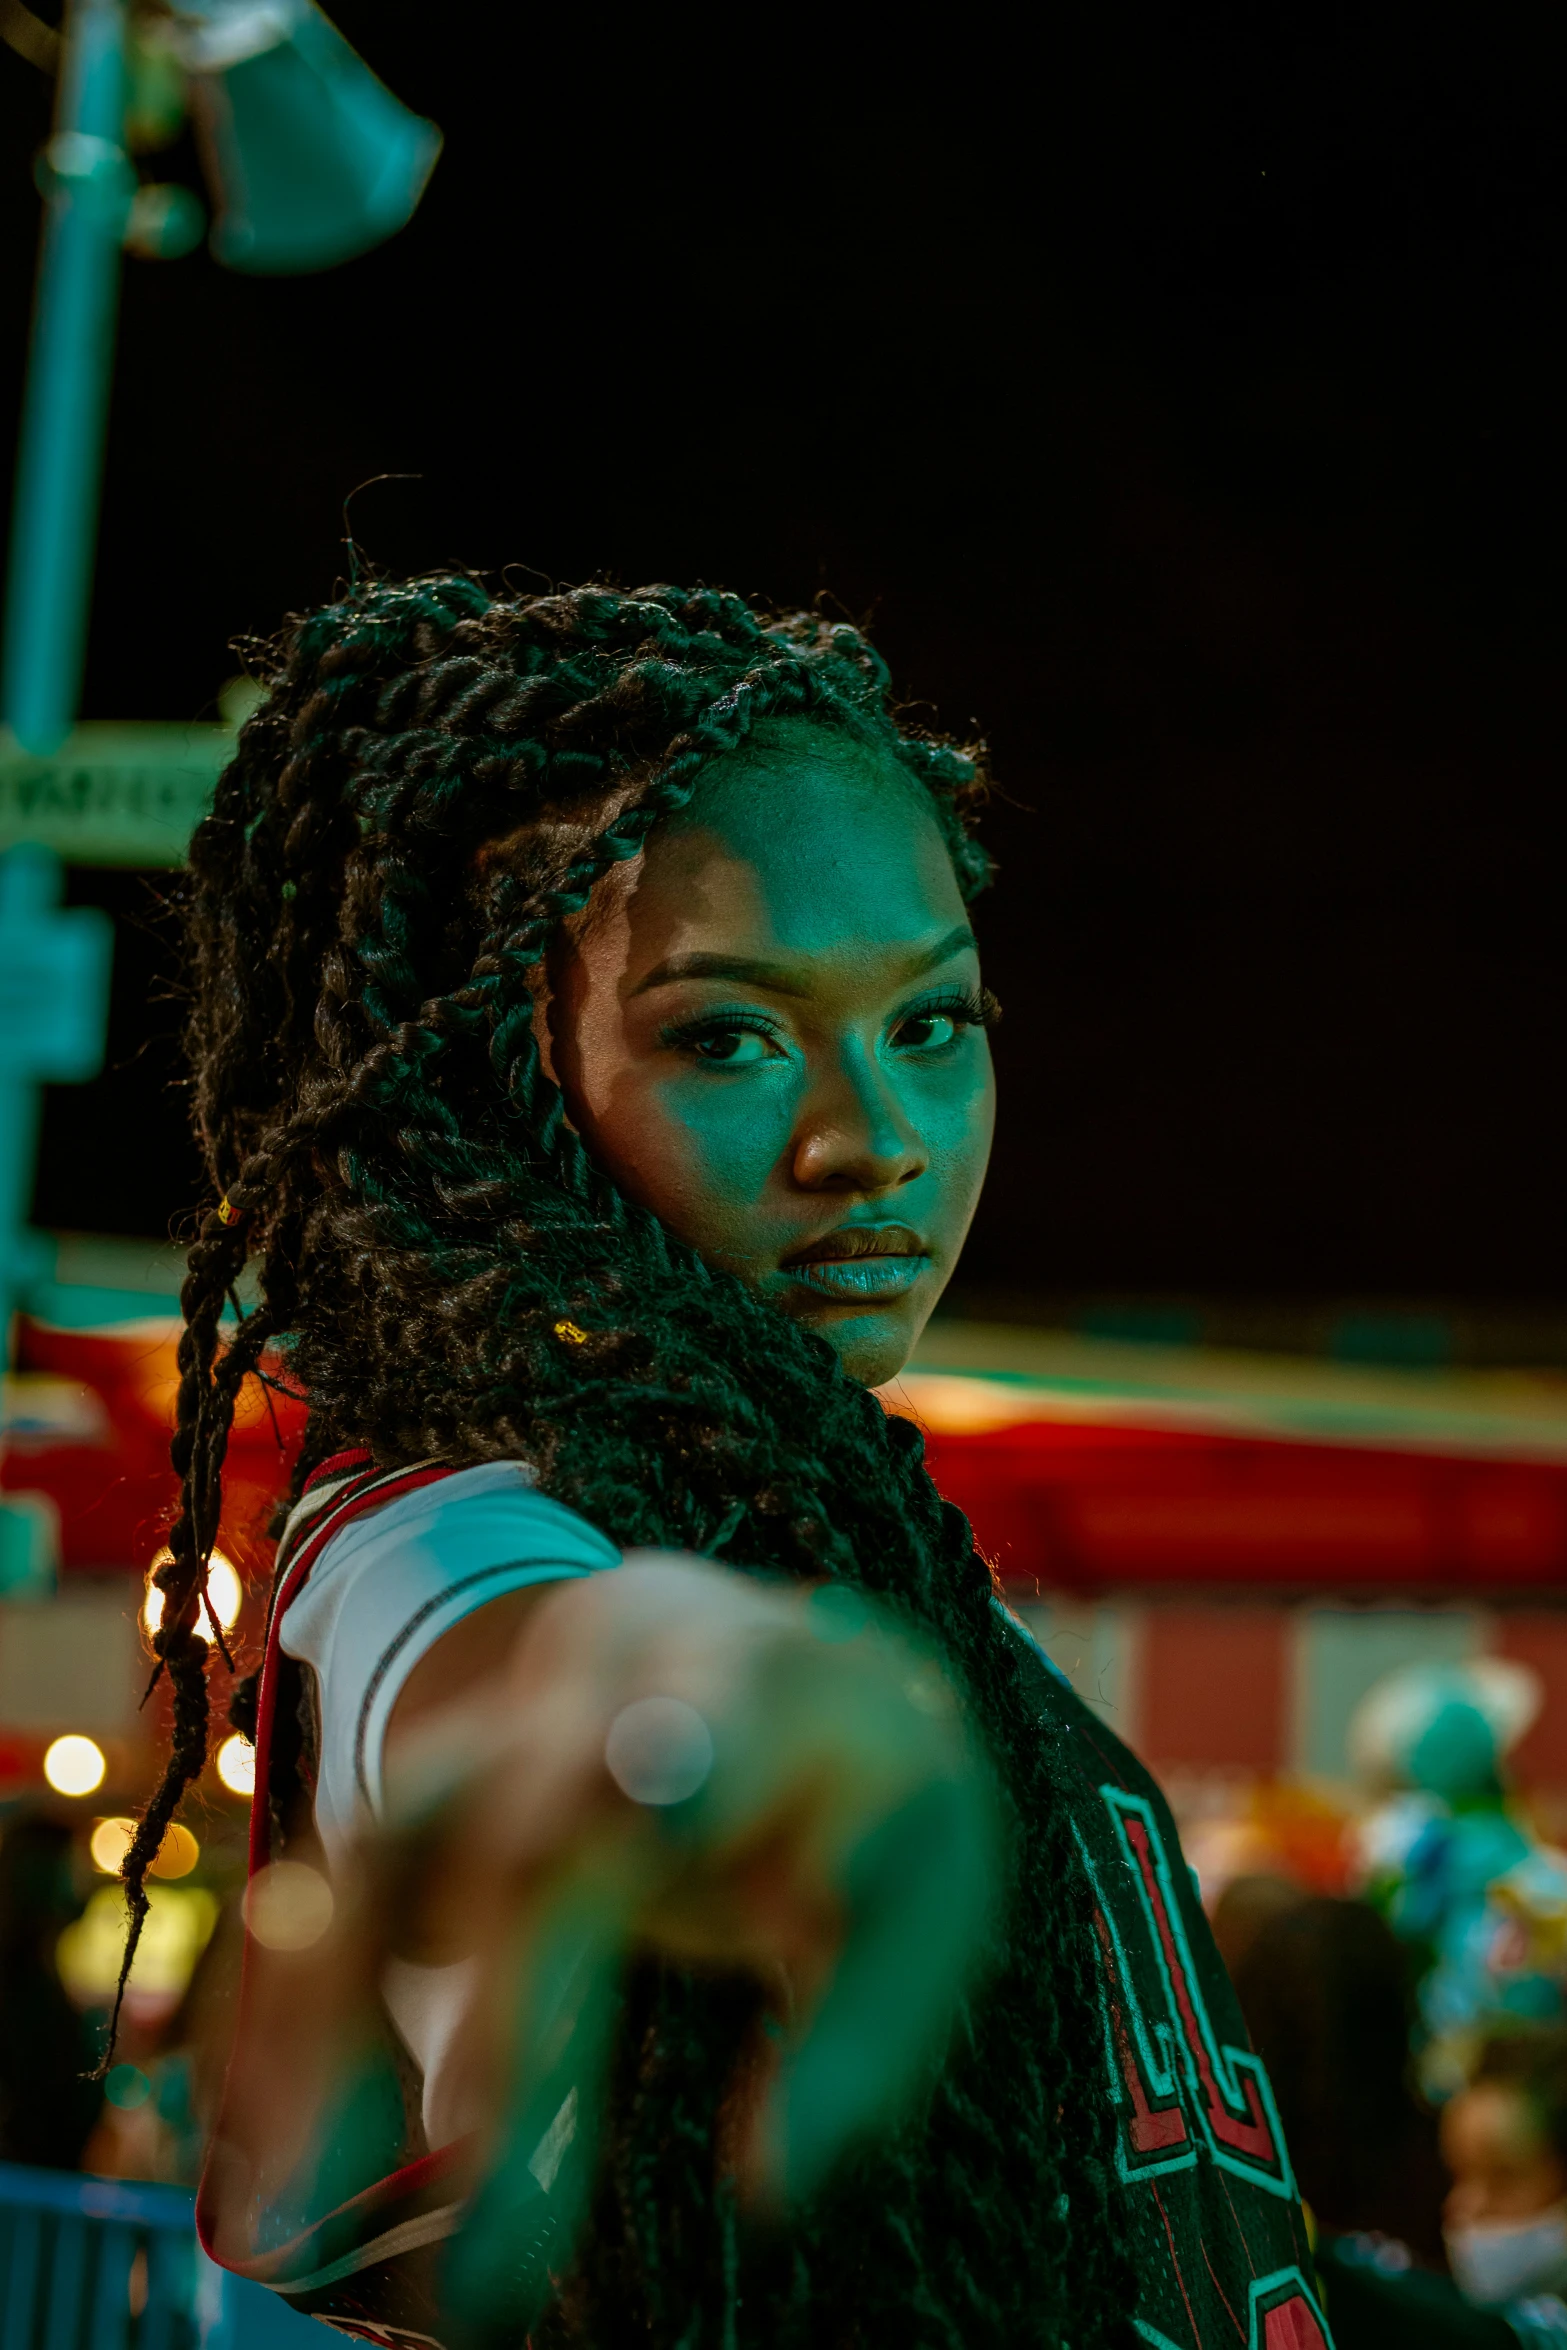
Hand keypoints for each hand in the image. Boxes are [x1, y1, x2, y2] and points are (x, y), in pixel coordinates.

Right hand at [211, 1558, 998, 2336]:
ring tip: (301, 2215)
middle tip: (498, 2274)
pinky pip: (335, 1891)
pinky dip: (299, 2018)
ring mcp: (501, 1727)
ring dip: (334, 2027)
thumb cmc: (867, 1796)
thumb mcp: (929, 1886)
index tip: (657, 1821)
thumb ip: (867, 2029)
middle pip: (533, 1839)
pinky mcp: (429, 1788)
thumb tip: (769, 2186)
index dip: (670, 1763)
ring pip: (384, 1846)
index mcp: (758, 1690)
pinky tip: (283, 2158)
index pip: (709, 1722)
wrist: (751, 1650)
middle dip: (514, 2039)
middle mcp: (607, 1690)